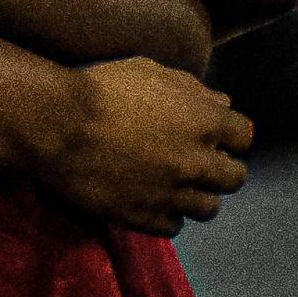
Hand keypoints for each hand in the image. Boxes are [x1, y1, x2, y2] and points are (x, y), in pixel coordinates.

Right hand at [32, 54, 253, 233]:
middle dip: (218, 170)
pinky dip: (164, 215)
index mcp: (205, 122)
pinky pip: (173, 227)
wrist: (53, 124)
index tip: (210, 135)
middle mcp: (198, 161)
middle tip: (192, 163)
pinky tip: (147, 200)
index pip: (244, 137)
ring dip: (194, 196)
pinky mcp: (146, 217)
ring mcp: (174, 194)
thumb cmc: (98, 89)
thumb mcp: (146, 70)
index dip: (228, 136)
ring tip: (171, 186)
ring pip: (208, 208)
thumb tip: (220, 103)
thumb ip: (191, 88)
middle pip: (234, 178)